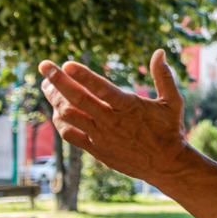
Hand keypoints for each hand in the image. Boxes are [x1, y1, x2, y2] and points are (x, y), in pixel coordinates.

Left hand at [39, 50, 187, 182]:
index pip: (102, 89)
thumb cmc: (170, 130)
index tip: (66, 63)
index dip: (84, 76)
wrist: (166, 165)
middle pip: (77, 100)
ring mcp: (101, 137)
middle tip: (43, 65)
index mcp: (130, 108)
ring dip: (54, 98)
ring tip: (46, 84)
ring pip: (68, 115)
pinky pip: (69, 134)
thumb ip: (163, 76)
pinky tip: (57, 109)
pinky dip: (60, 120)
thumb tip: (160, 52)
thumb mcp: (173, 102)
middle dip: (57, 81)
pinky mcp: (95, 149)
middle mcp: (112, 122)